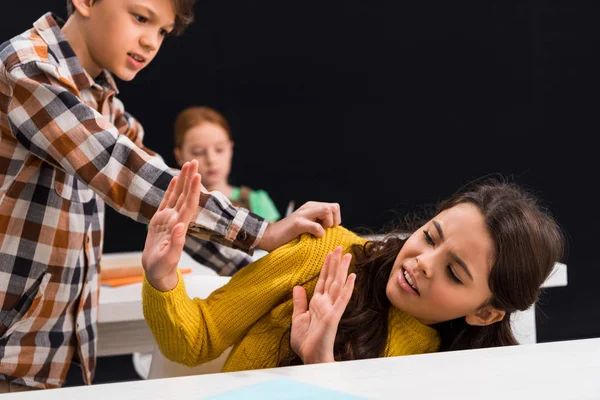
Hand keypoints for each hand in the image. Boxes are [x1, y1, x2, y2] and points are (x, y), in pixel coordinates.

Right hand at [142, 160, 201, 290]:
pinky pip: (167, 201)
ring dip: (183, 180)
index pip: (189, 205)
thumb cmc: (162, 268)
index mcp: (180, 227)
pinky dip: (172, 189)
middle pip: (186, 195)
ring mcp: (168, 219)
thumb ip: (175, 243)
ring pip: (178, 195)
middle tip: (194, 161)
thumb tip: (181, 226)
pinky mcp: (159, 221)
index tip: (198, 176)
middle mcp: (177, 220)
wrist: (156, 273)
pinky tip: (176, 179)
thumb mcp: (168, 258)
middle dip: (190, 178)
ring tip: (188, 165)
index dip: (194, 190)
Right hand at [257, 201, 341, 251]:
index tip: (327, 230)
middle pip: (333, 207)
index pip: (334, 207)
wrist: (268, 237)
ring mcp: (303, 214)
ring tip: (319, 233)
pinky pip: (316, 226)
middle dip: (334, 221)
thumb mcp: (307, 225)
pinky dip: (318, 233)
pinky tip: (312, 237)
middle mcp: (308, 207)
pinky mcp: (297, 223)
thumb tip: (335, 230)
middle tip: (325, 231)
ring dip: (327, 224)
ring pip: (327, 210)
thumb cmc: (289, 235)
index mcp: (312, 207)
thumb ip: (319, 223)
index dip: (335, 219)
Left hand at [290, 246, 354, 363]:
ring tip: (346, 256)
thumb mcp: (297, 318)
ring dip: (342, 270)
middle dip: (335, 263)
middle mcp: (326, 303)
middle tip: (339, 247)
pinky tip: (352, 277)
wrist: (310, 358)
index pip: (323, 280)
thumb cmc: (305, 342)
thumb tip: (297, 287)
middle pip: (332, 279)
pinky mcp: (334, 316)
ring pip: (338, 285)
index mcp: (317, 303)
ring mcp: (332, 309)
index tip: (330, 253)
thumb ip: (299, 302)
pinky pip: (342, 300)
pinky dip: (348, 288)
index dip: (326, 266)